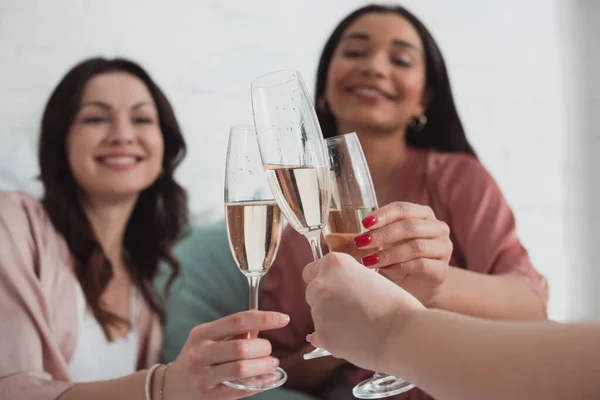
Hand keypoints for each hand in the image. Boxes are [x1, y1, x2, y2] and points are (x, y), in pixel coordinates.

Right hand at [166, 310, 289, 399]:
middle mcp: (200, 353)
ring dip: (264, 366)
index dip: (263, 319)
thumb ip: (234, 332)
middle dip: (263, 348)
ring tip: (272, 363)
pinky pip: (240, 389)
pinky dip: (260, 383)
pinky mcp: (209, 396)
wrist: (173, 386)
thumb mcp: (209, 338)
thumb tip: (264, 323)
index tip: (283, 319)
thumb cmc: (199, 356)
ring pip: (241, 369)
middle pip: (241, 347)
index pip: (237, 321)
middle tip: (270, 350)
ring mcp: (203, 377)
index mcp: (202, 333)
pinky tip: (269, 378)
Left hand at [303, 252, 424, 372]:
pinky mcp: (322, 335)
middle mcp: (321, 284)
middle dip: (326, 298)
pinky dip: (331, 338)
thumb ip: (348, 279)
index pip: (313, 269)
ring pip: (317, 314)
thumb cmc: (397, 306)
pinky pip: (319, 336)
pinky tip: (351, 339)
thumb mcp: (371, 278)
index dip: (326, 279)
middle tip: (350, 308)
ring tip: (357, 325)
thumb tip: (339, 288)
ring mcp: (318, 311)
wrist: (404, 335)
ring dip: (330, 319)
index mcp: (335, 264)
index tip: (336, 287)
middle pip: (313, 291)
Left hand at [353, 202, 451, 304]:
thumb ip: (372, 235)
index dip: (383, 214)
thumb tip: (340, 237)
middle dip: (383, 234)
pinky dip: (399, 267)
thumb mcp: (386, 243)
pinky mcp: (442, 270)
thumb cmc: (400, 260)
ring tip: (368, 260)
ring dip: (388, 253)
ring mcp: (444, 248)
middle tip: (361, 243)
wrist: (418, 287)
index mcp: (424, 214)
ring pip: (415, 246)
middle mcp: (438, 228)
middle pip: (410, 226)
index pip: (403, 208)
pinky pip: (421, 265)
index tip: (364, 223)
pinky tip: (384, 270)